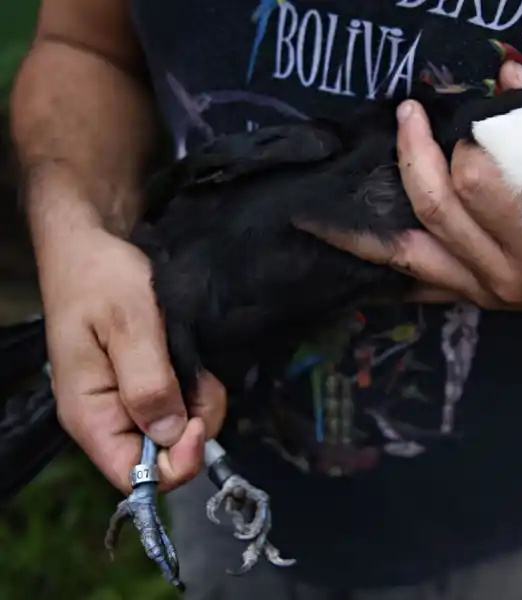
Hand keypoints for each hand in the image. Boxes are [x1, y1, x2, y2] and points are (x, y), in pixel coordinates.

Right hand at [37, 225, 226, 492]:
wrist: (96, 245)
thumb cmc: (103, 279)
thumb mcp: (130, 325)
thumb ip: (149, 382)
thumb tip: (168, 433)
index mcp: (91, 415)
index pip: (133, 477)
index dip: (175, 463)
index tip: (198, 424)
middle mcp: (109, 417)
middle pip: (166, 456)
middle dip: (195, 424)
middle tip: (200, 377)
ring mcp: (130, 402)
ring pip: (182, 429)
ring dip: (200, 400)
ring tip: (191, 358)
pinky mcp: (149, 385)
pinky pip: (184, 404)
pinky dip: (198, 386)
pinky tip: (191, 357)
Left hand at [301, 61, 521, 310]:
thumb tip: (503, 73)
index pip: (476, 182)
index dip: (463, 143)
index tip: (464, 121)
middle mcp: (507, 273)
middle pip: (436, 210)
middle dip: (417, 158)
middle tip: (409, 119)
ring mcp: (486, 292)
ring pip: (408, 255)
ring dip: (364, 227)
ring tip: (317, 209)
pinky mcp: (474, 300)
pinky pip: (416, 286)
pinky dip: (381, 266)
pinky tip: (346, 250)